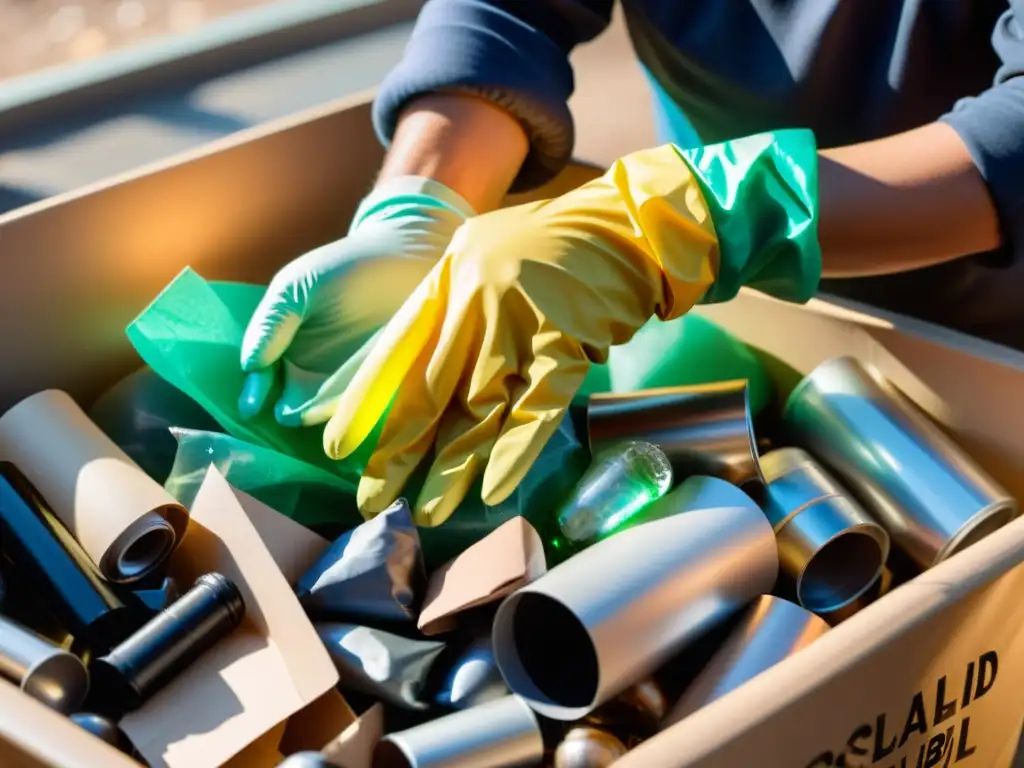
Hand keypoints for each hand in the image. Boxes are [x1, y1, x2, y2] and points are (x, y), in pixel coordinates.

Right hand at [239, 176, 473, 424]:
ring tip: (315, 412)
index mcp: (286, 342)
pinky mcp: (380, 384)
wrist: (410, 258)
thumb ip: (271, 323)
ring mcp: (347, 379)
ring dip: (320, 413)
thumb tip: (249, 366)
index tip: (251, 407)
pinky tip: (349, 407)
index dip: (256, 391)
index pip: (264, 375)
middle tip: (290, 414)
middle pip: (292, 398)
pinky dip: (355, 409)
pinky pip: (363, 404)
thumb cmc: (349, 266)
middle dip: (289, 410)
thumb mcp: (298, 287)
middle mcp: (313, 366)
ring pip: (326, 407)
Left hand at [323, 131, 819, 525]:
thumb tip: (416, 379)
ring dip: (453, 467)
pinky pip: (536, 410)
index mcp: (451, 276)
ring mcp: (521, 321)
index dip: (366, 400)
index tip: (338, 445)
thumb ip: (452, 308)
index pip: (397, 348)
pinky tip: (494, 491)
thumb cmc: (555, 247)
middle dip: (400, 450)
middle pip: (431, 388)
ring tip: (429, 513)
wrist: (627, 225)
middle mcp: (477, 298)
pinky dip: (515, 452)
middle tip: (373, 499)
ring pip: (478, 409)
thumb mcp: (485, 257)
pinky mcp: (565, 344)